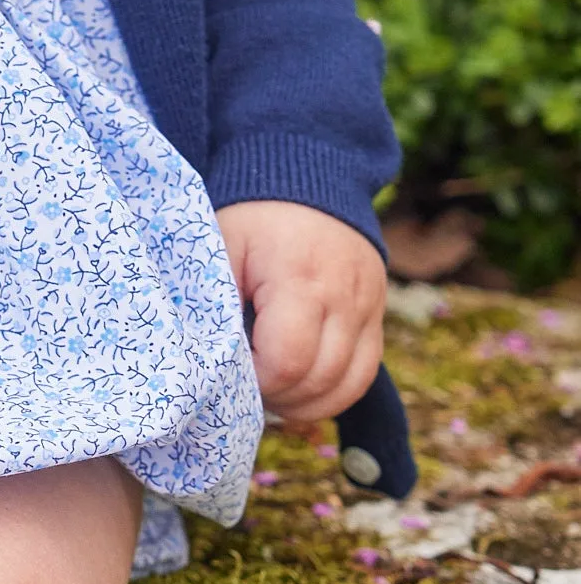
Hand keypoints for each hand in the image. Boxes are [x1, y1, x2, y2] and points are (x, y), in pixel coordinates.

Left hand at [215, 199, 386, 426]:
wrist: (311, 180)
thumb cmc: (253, 218)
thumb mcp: (221, 247)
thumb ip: (214, 304)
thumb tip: (207, 363)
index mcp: (300, 277)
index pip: (287, 362)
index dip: (256, 382)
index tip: (230, 369)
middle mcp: (345, 296)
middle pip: (319, 381)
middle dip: (277, 396)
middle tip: (245, 385)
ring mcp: (369, 308)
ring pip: (347, 387)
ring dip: (305, 403)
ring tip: (270, 390)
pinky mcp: (377, 316)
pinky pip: (362, 375)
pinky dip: (330, 392)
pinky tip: (297, 386)